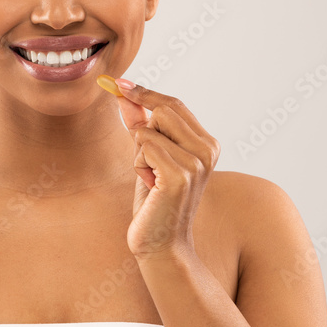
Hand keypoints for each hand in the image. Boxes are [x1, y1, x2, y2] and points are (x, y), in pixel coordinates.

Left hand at [98, 75, 220, 258]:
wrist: (161, 243)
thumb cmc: (154, 200)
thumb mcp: (147, 156)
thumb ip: (140, 124)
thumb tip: (122, 94)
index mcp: (207, 143)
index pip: (174, 104)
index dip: (145, 93)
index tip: (118, 83)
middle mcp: (208, 150)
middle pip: (163, 109)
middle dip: (142, 130)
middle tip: (146, 162)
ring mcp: (196, 163)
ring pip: (148, 131)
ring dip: (138, 154)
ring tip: (151, 179)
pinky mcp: (179, 176)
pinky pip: (144, 147)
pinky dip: (138, 165)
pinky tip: (150, 186)